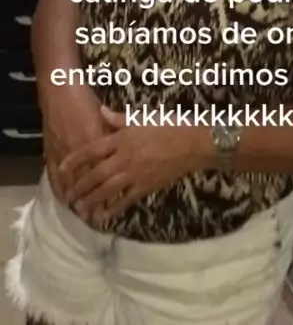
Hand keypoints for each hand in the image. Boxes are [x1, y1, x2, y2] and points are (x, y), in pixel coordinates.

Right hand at [41, 84, 109, 206]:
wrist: (60, 91)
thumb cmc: (85, 102)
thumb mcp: (103, 115)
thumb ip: (119, 132)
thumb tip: (130, 147)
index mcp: (102, 140)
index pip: (109, 170)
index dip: (112, 188)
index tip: (116, 204)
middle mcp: (84, 150)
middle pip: (92, 180)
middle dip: (95, 200)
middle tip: (98, 216)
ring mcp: (66, 151)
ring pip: (73, 181)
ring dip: (77, 197)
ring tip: (83, 213)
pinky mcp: (52, 150)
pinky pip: (54, 174)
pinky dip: (58, 187)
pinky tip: (62, 197)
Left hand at [59, 107, 198, 221]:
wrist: (193, 143)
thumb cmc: (169, 125)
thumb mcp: (142, 116)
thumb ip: (119, 118)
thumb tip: (101, 111)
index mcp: (122, 139)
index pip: (91, 150)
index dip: (74, 161)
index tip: (62, 168)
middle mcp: (124, 158)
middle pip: (95, 174)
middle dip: (79, 186)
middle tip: (69, 195)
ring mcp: (134, 174)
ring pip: (106, 190)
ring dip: (91, 200)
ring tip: (80, 209)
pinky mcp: (145, 186)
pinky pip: (125, 200)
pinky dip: (113, 209)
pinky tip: (103, 216)